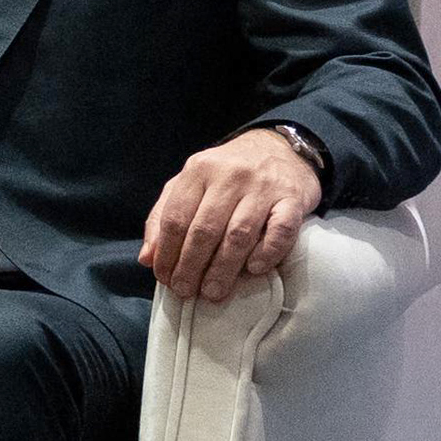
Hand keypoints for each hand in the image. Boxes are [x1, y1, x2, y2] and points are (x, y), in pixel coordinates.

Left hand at [138, 128, 320, 304]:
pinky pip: (280, 230)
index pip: (176, 217)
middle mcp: (230, 176)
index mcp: (199, 170)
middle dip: (191, 265)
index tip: (164, 278)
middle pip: (204, 229)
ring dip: (223, 268)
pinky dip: (267, 252)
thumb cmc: (228, 174)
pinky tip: (254, 269)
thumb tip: (147, 258)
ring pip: (239, 234)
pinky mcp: (293, 199)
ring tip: (213, 292)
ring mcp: (263, 187)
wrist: (281, 149)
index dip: (167, 252)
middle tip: (185, 290)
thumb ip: (164, 216)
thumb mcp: (191, 184)